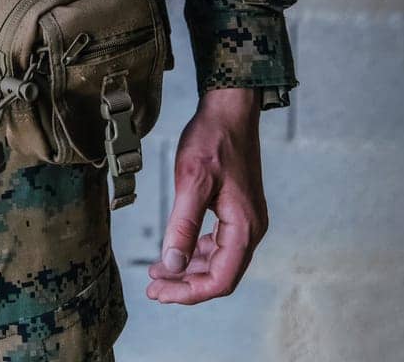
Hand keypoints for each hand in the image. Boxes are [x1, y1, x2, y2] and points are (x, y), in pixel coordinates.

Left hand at [146, 86, 267, 304]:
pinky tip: (176, 250)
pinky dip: (195, 251)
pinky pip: (218, 244)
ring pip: (218, 261)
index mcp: (244, 228)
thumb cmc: (212, 140)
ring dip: (189, 269)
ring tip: (158, 273)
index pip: (219, 280)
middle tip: (153, 288)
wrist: (229, 110)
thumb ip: (182, 225)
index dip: (188, 292)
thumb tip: (171, 265)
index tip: (159, 292)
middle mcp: (250, 230)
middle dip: (185, 284)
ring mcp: (245, 220)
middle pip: (219, 275)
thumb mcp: (191, 180)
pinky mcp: (237, 210)